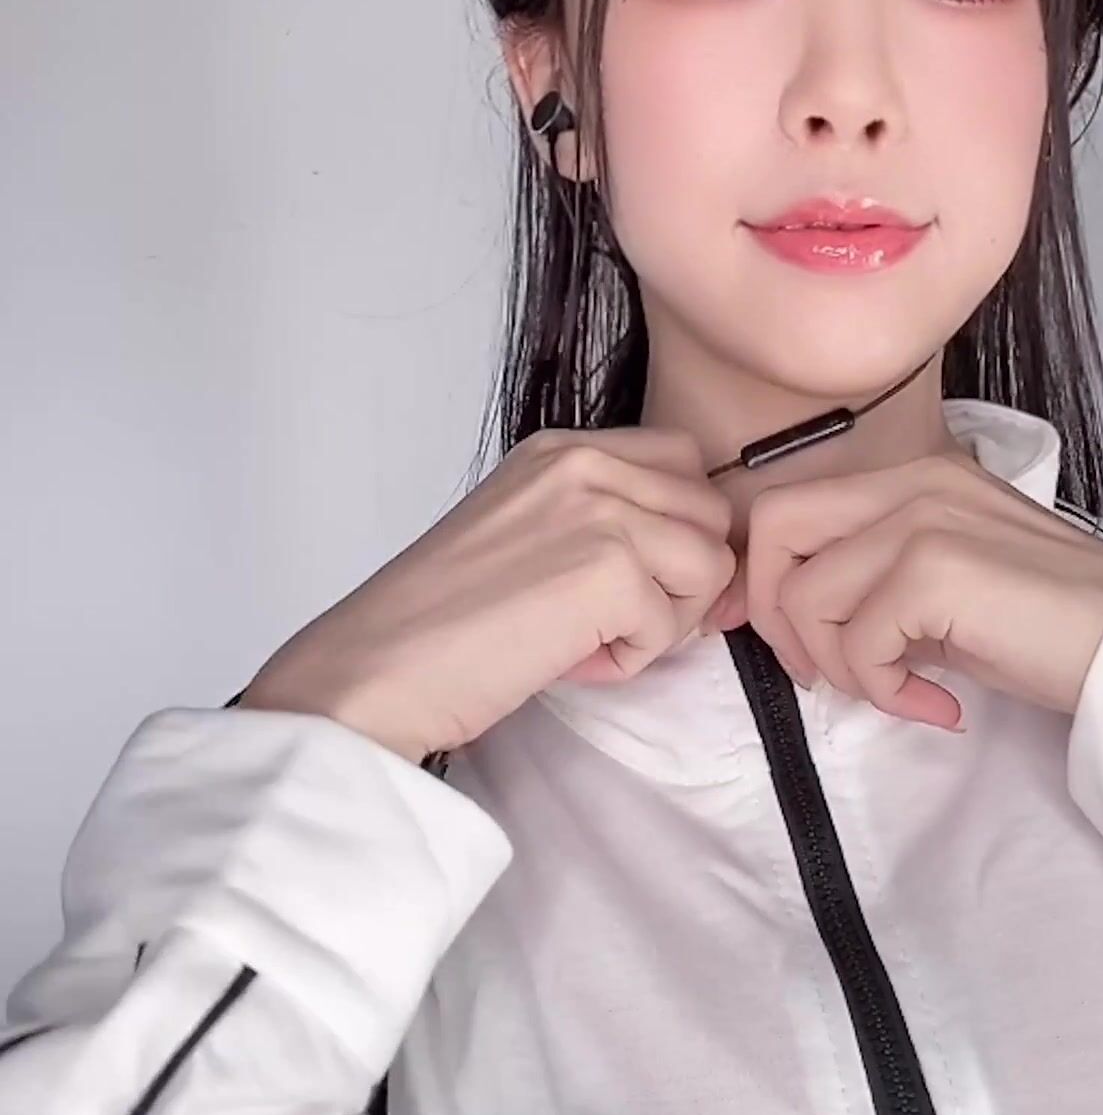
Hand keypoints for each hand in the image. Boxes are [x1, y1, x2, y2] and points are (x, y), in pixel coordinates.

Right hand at [237, 427, 737, 765]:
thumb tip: (701, 566)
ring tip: (587, 639)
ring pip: (709, 566)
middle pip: (710, 512)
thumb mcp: (529, 532)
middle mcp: (587, 462)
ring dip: (662, 621)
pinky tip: (565, 659)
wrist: (379, 666)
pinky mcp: (611, 569)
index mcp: (564, 448)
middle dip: (680, 578)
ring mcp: (603, 510)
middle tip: (608, 620)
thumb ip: (606, 522)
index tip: (637, 579)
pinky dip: (629, 660)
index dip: (678, 529)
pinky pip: (672, 625)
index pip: (684, 462)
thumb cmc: (443, 620)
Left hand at [700, 450, 1102, 728]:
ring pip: (806, 596)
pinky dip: (884, 691)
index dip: (767, 582)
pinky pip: (856, 642)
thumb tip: (810, 628)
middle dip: (777, 616)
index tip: (799, 647)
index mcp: (917, 476)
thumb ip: (883, 583)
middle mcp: (913, 481)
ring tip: (905, 693)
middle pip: (774, 529)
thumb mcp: (954, 585)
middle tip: (829, 677)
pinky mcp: (934, 568)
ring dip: (842, 668)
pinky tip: (939, 705)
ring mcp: (922, 518)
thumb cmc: (1055, 626)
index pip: (791, 509)